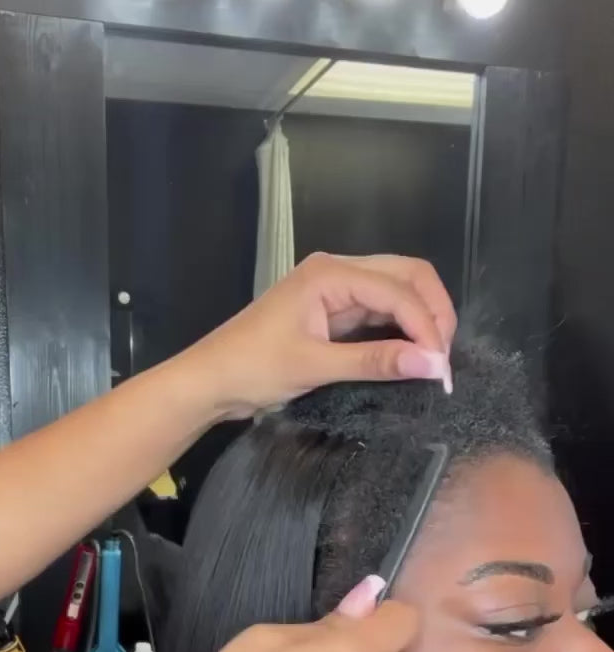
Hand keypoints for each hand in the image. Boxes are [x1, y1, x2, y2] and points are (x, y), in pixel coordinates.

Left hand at [188, 253, 456, 418]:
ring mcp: (336, 290)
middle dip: (433, 314)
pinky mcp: (334, 311)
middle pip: (407, 276)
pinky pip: (380, 311)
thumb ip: (375, 362)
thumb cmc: (252, 368)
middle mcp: (338, 271)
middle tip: (442, 360)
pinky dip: (401, 329)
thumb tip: (432, 364)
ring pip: (398, 291)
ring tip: (432, 361)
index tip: (440, 369)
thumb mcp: (315, 366)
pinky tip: (410, 355)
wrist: (210, 381)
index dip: (427, 328)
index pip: (399, 290)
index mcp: (330, 273)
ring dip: (421, 321)